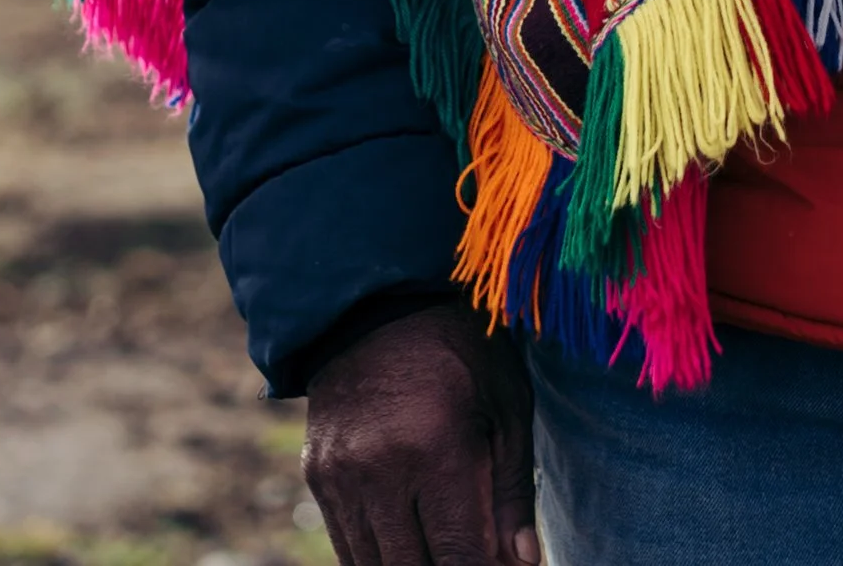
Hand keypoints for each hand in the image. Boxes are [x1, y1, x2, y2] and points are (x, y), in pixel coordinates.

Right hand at [302, 297, 538, 565]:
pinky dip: (382, 557)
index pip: (459, 558)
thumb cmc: (461, 348)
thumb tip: (524, 563)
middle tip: (476, 557)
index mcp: (435, 449)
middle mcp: (380, 472)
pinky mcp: (318, 479)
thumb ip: (512, 490)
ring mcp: (341, 479)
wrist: (378, 302)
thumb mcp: (507, 403)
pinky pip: (348, 546)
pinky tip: (412, 544)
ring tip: (447, 548)